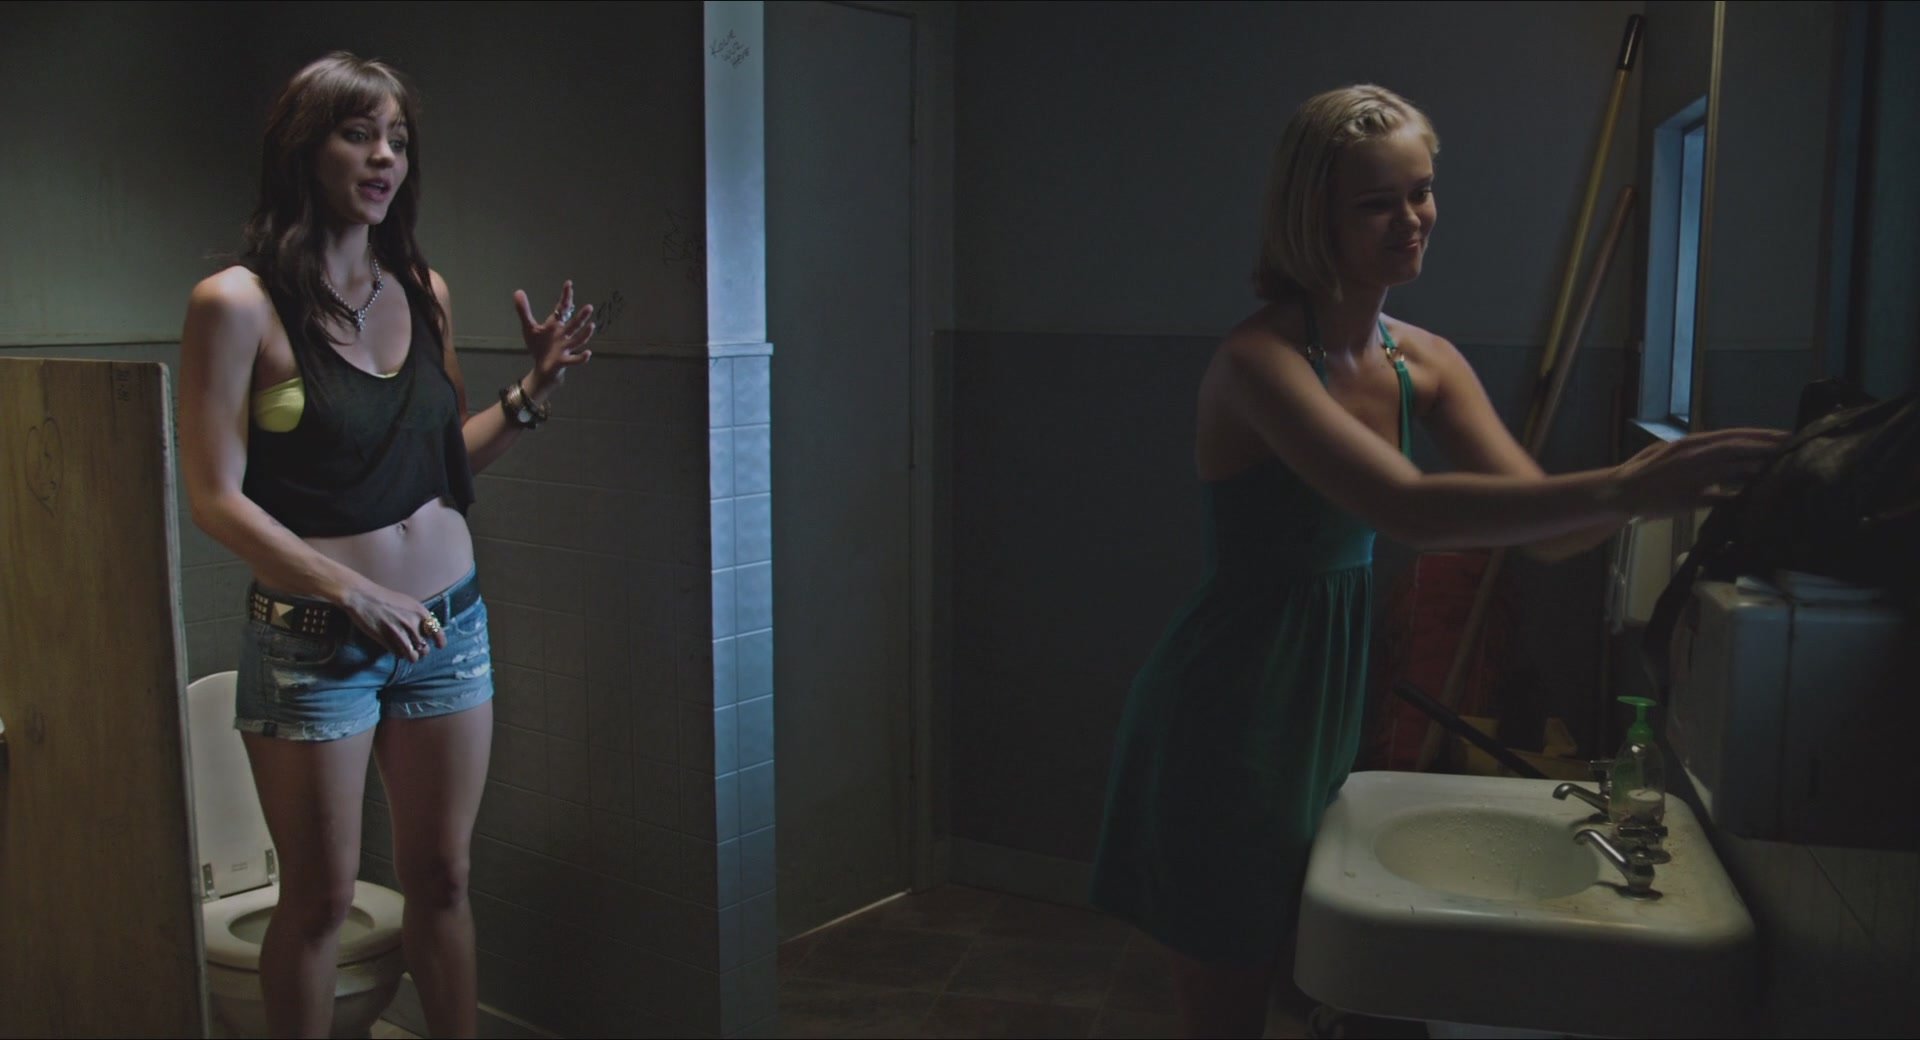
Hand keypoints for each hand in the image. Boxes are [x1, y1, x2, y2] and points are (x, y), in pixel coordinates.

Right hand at [341, 582, 446, 662]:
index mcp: (420, 612)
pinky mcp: (385, 640)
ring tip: (408, 653)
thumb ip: (418, 616)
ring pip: (413, 656)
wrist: (362, 596)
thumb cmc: (384, 598)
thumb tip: (427, 630)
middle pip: (425, 648)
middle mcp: (412, 623)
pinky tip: (395, 649)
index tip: (439, 646)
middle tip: (416, 648)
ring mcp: (399, 633)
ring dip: (411, 656)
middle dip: (422, 651)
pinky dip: (398, 654)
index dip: (440, 641)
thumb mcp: (408, 603)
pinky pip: (398, 655)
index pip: (437, 632)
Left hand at [513, 280, 596, 388]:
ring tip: (591, 326)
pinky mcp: (564, 360)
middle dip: (581, 316)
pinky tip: (588, 353)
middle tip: (589, 307)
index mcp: (556, 325)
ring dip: (585, 334)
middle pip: (574, 324)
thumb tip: (518, 291)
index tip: (568, 283)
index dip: (566, 296)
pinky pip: (574, 359)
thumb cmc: (539, 346)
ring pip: (577, 340)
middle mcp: (564, 334)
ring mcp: (565, 347)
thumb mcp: (529, 327)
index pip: (563, 308)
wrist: (543, 367)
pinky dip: (581, 357)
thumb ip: (524, 311)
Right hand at [1610, 427, 1788, 517]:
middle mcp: (1694, 455)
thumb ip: (1694, 451)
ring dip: (1760, 468)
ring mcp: (1692, 477)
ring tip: (1784, 468)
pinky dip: (1739, 497)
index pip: (1733, 436)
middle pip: (1739, 448)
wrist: (1619, 491)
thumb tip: (1718, 451)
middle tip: (1795, 447)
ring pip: (1734, 469)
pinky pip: (1720, 498)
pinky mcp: (1688, 499)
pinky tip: (1756, 499)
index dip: (1761, 435)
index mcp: (1691, 443)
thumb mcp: (1668, 452)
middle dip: (1769, 447)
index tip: (1785, 435)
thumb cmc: (1642, 472)